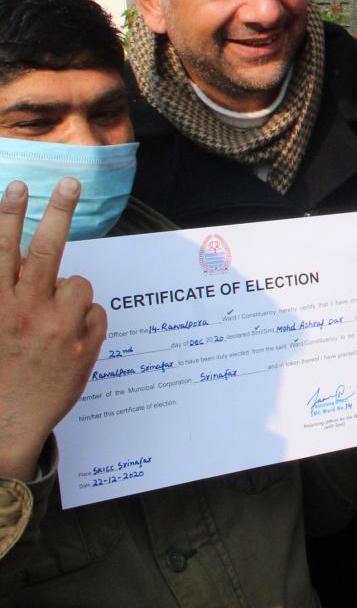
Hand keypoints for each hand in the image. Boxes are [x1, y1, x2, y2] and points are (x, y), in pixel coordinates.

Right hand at [0, 178, 106, 480]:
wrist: (4, 427)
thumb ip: (4, 294)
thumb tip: (22, 264)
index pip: (1, 251)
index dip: (7, 216)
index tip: (15, 186)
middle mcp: (24, 313)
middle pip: (46, 249)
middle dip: (57, 211)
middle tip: (70, 181)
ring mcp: (57, 330)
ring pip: (79, 284)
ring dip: (71, 293)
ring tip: (53, 319)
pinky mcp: (83, 348)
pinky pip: (96, 314)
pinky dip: (86, 322)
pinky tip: (69, 343)